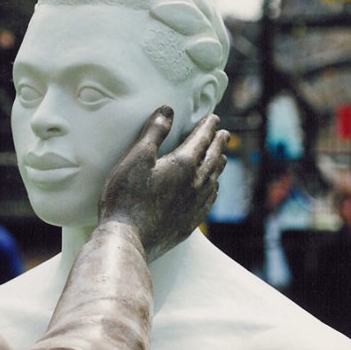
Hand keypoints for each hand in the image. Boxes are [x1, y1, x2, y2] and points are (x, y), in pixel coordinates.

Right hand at [98, 106, 227, 261]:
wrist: (127, 239)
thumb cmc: (126, 196)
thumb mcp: (136, 157)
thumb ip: (154, 132)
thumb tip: (168, 110)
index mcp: (183, 164)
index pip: (201, 139)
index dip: (208, 127)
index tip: (214, 118)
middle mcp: (195, 184)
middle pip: (212, 158)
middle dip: (218, 144)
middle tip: (224, 134)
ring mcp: (194, 205)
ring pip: (213, 180)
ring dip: (218, 165)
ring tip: (222, 157)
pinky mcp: (188, 223)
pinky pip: (208, 201)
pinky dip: (213, 189)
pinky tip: (212, 189)